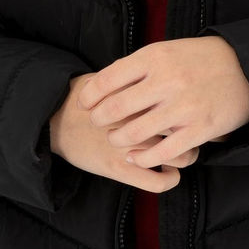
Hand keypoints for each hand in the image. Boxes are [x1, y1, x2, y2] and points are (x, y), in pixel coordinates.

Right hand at [49, 73, 194, 192]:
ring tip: (184, 152)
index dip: (193, 103)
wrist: (53, 120)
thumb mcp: (112, 76)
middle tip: (194, 131)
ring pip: (176, 155)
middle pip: (182, 125)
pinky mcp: (118, 169)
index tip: (195, 106)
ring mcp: (126, 145)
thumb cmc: (86, 96)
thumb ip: (138, 75)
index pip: (177, 99)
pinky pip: (156, 181)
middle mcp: (133, 118)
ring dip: (187, 156)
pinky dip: (170, 178)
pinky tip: (170, 171)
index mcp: (135, 92)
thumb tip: (172, 67)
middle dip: (193, 130)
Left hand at [76, 37, 248, 169]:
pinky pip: (162, 151)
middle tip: (98, 123)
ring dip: (118, 139)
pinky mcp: (199, 129)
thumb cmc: (200, 59)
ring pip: (134, 133)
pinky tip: (136, 156)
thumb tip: (102, 84)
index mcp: (154, 57)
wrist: (247, 67)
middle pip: (115, 108)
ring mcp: (183, 107)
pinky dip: (143, 157)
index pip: (106, 80)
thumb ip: (137, 66)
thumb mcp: (167, 51)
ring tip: (116, 138)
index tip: (85, 104)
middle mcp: (166, 81)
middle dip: (99, 119)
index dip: (89, 96)